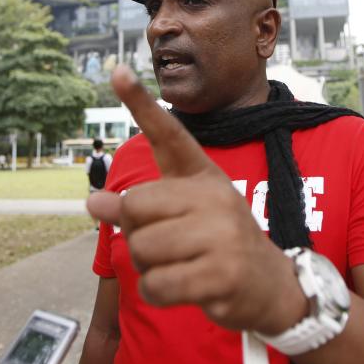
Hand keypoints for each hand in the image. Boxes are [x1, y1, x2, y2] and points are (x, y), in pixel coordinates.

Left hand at [87, 65, 307, 333]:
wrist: (270, 285)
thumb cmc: (216, 245)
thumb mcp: (180, 217)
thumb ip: (139, 205)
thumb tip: (94, 203)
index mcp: (203, 175)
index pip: (169, 134)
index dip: (140, 103)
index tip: (117, 70)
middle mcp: (215, 197)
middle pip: (134, 207)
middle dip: (136, 233)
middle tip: (166, 244)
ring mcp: (223, 235)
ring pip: (142, 249)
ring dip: (148, 267)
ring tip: (179, 266)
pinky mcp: (223, 274)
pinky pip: (156, 285)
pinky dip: (158, 293)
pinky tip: (183, 289)